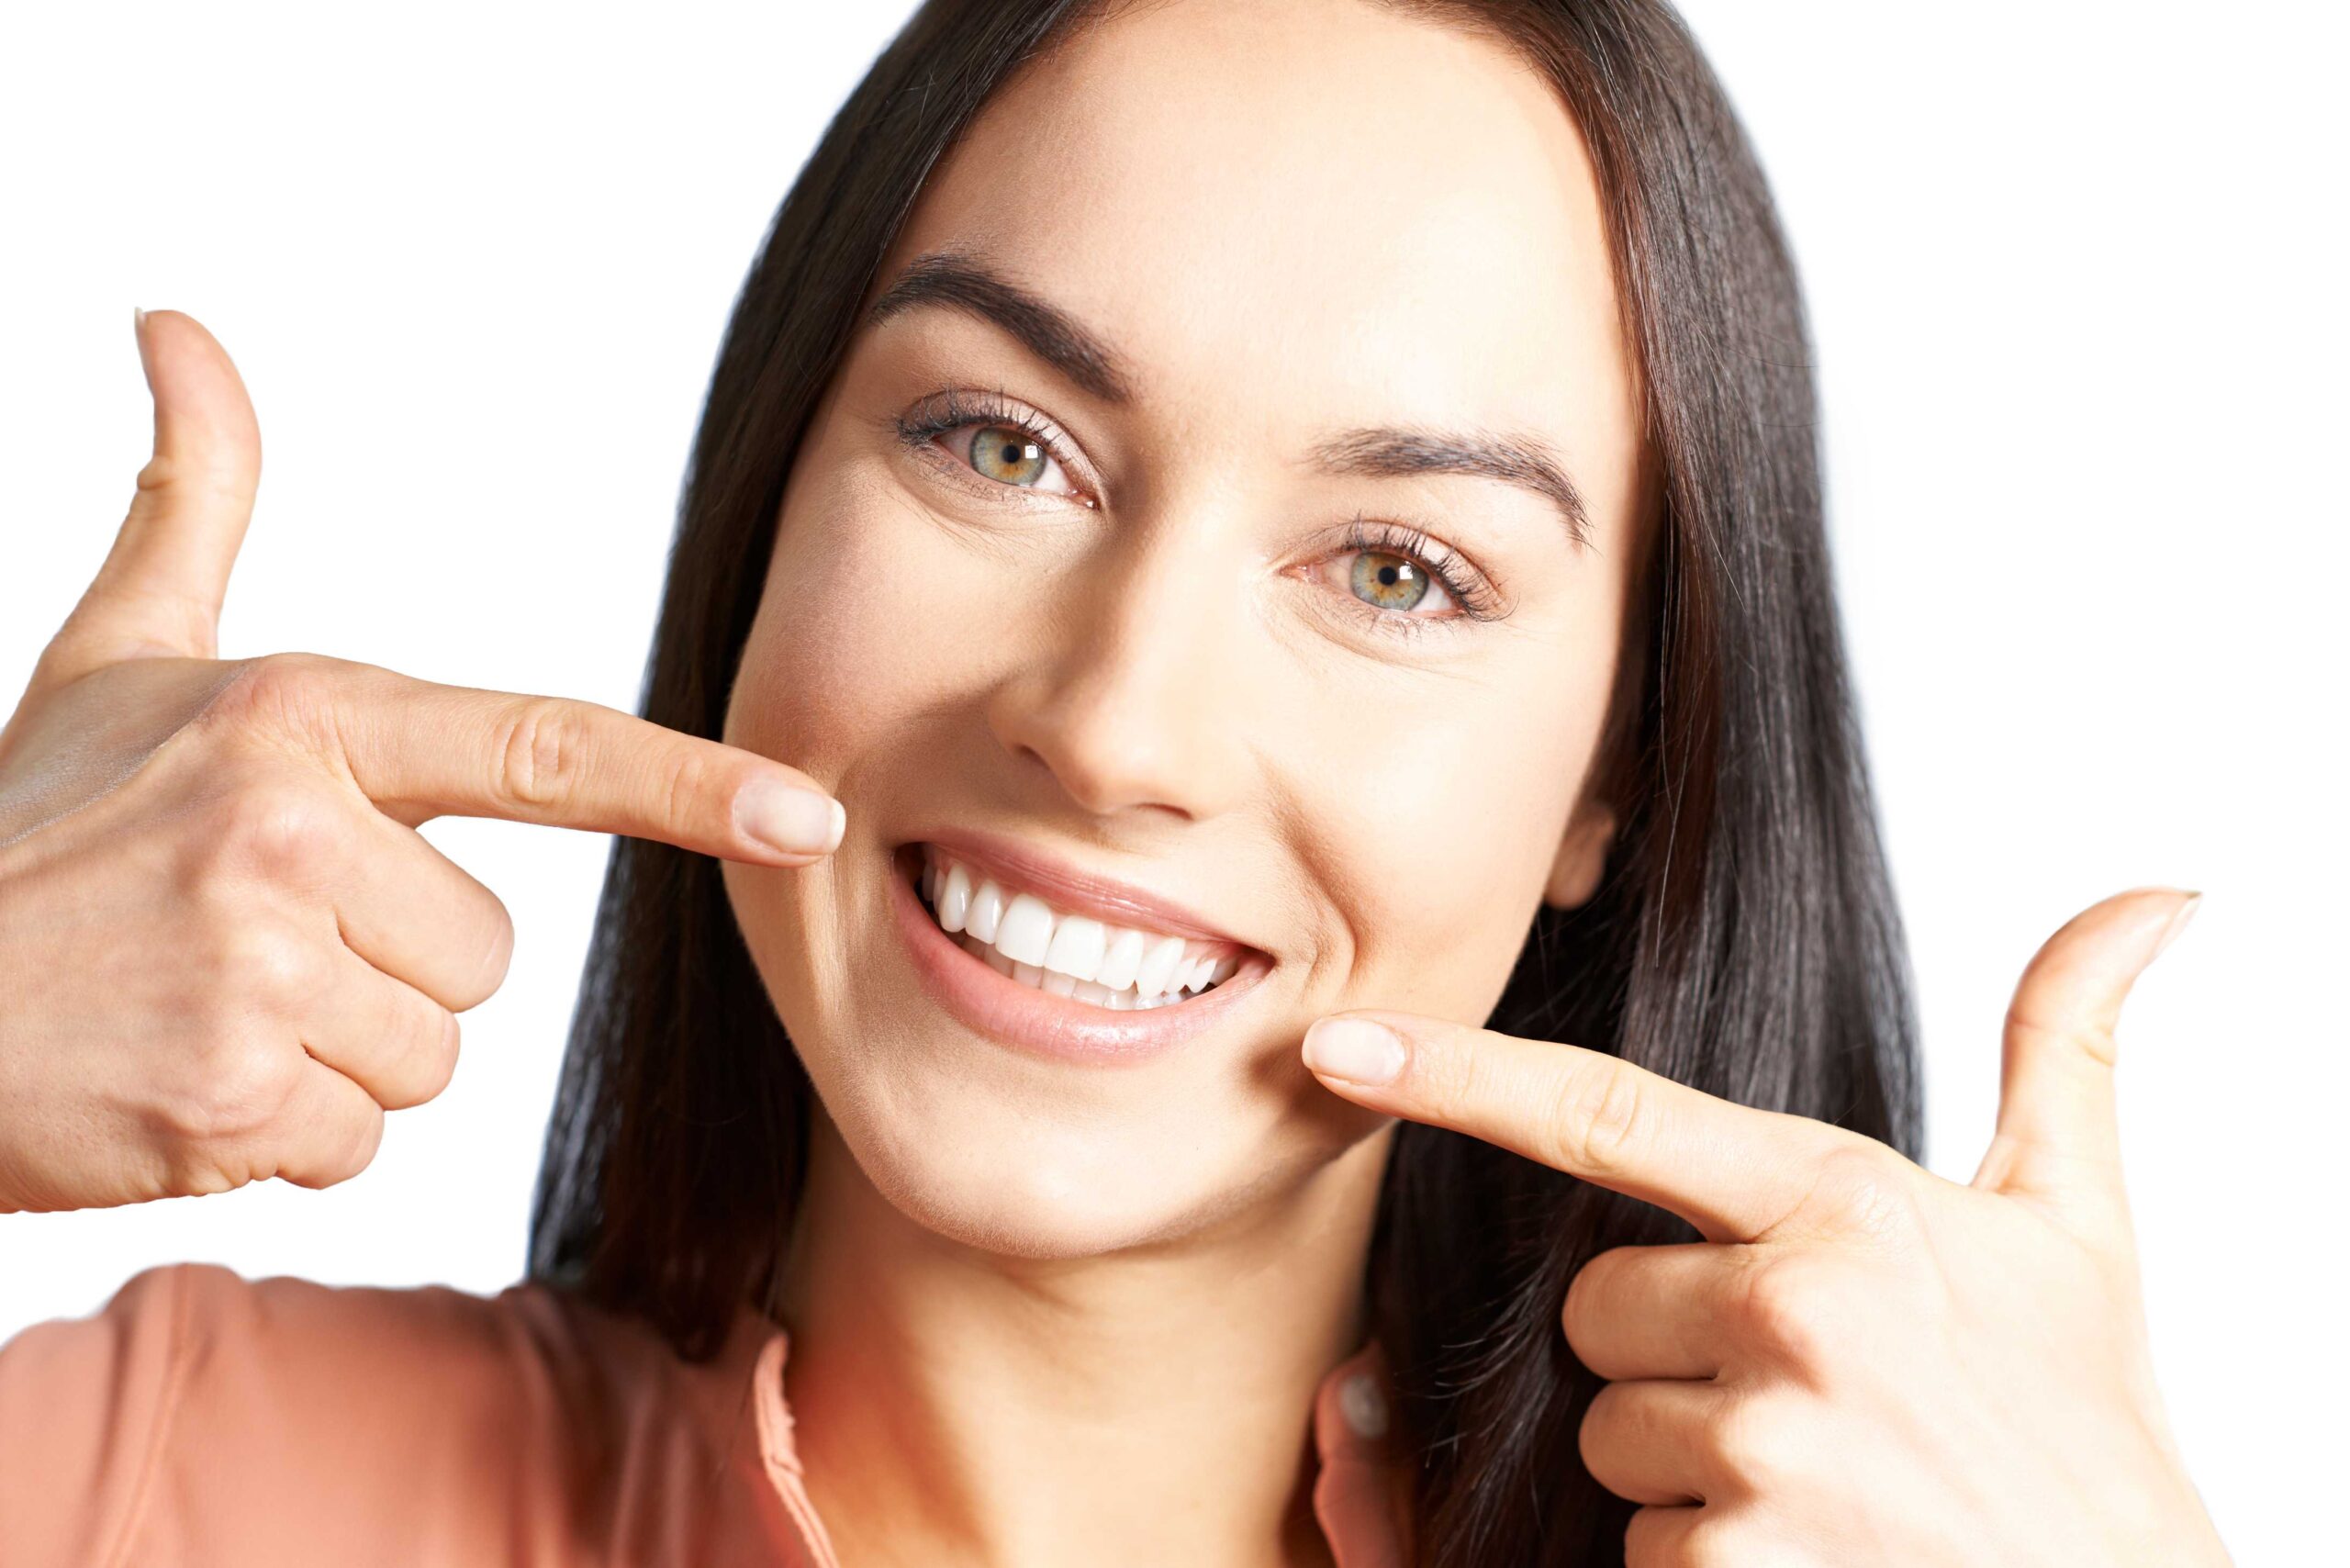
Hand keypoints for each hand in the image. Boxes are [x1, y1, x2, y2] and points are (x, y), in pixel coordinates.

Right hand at [0, 309, 844, 1213]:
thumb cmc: (27, 833)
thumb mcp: (111, 655)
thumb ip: (192, 500)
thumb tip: (176, 324)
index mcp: (299, 720)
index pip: (541, 750)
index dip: (688, 783)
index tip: (806, 815)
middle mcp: (289, 834)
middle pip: (486, 955)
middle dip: (389, 969)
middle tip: (246, 942)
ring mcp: (259, 972)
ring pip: (431, 1054)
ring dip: (339, 1056)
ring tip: (207, 1006)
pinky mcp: (229, 1100)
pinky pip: (359, 1141)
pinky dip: (282, 1134)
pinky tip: (181, 1081)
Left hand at [1301, 888, 2231, 1565]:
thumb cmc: (2088, 1429)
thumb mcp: (2079, 1230)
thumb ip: (2066, 1051)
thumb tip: (2152, 895)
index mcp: (1845, 1208)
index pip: (1609, 1115)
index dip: (1457, 1075)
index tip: (1339, 1046)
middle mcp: (1794, 1316)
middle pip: (1596, 1310)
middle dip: (1666, 1351)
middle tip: (1806, 1392)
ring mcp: (1762, 1451)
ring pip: (1614, 1434)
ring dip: (1691, 1464)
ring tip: (1824, 1482)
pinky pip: (1640, 1550)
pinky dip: (1707, 1560)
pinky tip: (1812, 1557)